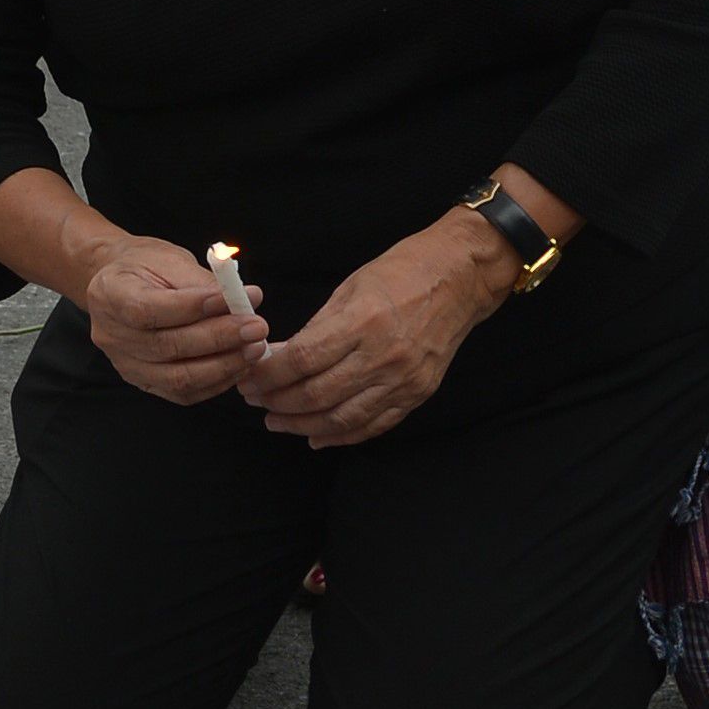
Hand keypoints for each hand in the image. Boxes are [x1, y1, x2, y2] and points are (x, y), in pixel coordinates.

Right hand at [75, 235, 263, 406]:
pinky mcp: (144, 382)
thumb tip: (246, 300)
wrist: (123, 286)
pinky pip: (183, 393)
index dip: (193, 308)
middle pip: (167, 346)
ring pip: (177, 377)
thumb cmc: (147, 267)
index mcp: (110, 295)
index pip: (149, 309)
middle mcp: (111, 335)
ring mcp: (126, 364)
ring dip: (223, 365)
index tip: (233, 299)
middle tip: (257, 327)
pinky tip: (239, 365)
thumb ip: (204, 283)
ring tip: (254, 348)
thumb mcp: (170, 261)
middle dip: (219, 338)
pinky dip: (216, 382)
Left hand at [236, 215, 512, 447]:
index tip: (248, 378)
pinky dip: (341, 435)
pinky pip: (373, 425)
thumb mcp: (349, 290)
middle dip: (277, 402)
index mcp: (362, 323)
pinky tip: (316, 435)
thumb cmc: (400, 273)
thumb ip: (315, 329)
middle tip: (255, 400)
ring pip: (342, 418)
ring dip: (302, 425)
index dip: (268, 376)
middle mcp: (384, 356)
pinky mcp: (418, 393)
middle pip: (317, 395)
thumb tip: (277, 359)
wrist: (459, 278)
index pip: (302, 361)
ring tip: (276, 422)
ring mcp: (404, 379)